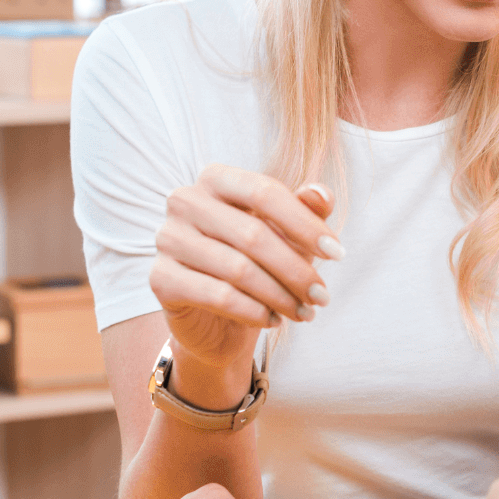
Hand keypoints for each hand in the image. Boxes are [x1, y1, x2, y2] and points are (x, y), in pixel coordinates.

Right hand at [149, 165, 339, 395]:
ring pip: (239, 270)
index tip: (338, 255)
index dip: (306, 224)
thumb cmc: (258, 262)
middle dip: (297, 270)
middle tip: (323, 297)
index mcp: (215, 178)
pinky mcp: (160, 279)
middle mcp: (185, 201)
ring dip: (281, 296)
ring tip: (304, 312)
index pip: (266, 193)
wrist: (217, 316)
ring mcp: (168, 238)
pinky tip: (275, 320)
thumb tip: (323, 194)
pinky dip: (255, 311)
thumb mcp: (288, 234)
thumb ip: (306, 210)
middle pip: (255, 235)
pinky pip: (219, 296)